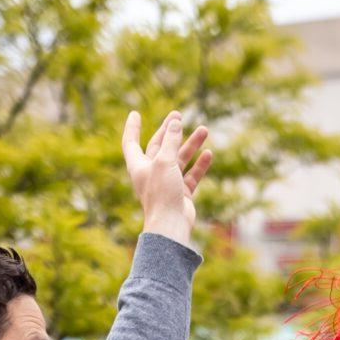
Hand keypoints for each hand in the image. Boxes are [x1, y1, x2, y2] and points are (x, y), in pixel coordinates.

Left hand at [121, 107, 213, 250]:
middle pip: (159, 146)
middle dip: (170, 131)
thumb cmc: (162, 193)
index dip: (132, 128)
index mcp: (139, 165)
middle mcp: (151, 172)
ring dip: (191, 145)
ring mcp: (167, 182)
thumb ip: (171, 141)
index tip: (135, 114)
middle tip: (178, 115)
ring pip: (180, 159)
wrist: (171, 225)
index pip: (131, 142)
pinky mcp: (181, 193)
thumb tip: (175, 122)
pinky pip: (191, 174)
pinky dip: (199, 164)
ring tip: (204, 130)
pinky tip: (209, 154)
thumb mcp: (164, 161)